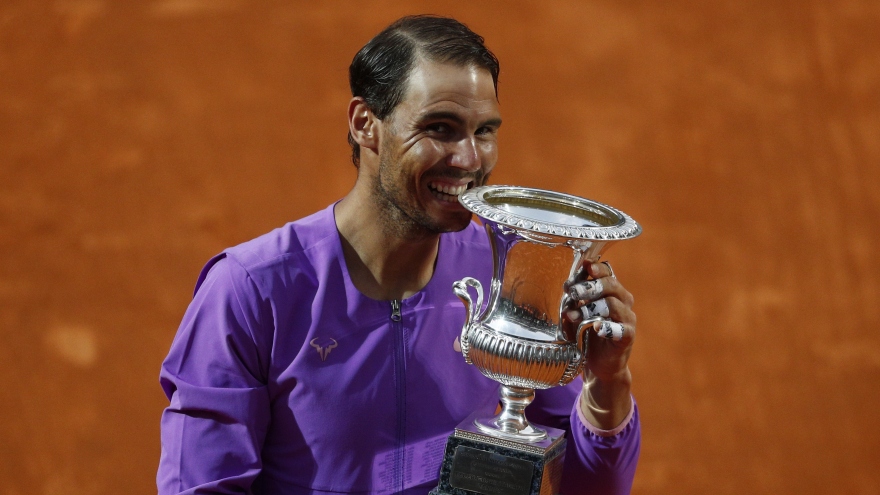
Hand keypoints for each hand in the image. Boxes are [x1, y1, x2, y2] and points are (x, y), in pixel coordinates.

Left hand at [563, 261, 635, 428]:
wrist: (599, 365)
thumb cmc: (586, 334)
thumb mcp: (577, 313)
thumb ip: (574, 300)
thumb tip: (565, 286)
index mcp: (611, 292)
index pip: (608, 273)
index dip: (596, 268)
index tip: (584, 267)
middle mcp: (622, 302)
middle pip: (611, 285)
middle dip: (590, 286)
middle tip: (573, 291)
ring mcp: (627, 320)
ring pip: (613, 304)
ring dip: (590, 308)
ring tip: (573, 315)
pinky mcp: (627, 338)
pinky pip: (623, 330)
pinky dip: (610, 328)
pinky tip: (598, 328)